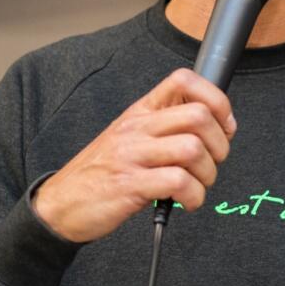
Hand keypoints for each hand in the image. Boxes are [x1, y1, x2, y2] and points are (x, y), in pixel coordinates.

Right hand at [32, 68, 236, 242]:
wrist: (61, 204)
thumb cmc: (101, 173)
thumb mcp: (128, 138)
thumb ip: (163, 128)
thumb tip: (212, 127)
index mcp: (140, 112)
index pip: (183, 81)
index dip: (216, 100)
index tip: (223, 126)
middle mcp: (137, 128)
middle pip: (199, 117)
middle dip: (220, 145)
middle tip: (211, 163)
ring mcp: (132, 155)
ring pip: (193, 150)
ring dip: (208, 175)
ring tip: (196, 186)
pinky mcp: (130, 185)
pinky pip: (180, 183)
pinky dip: (194, 197)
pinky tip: (186, 202)